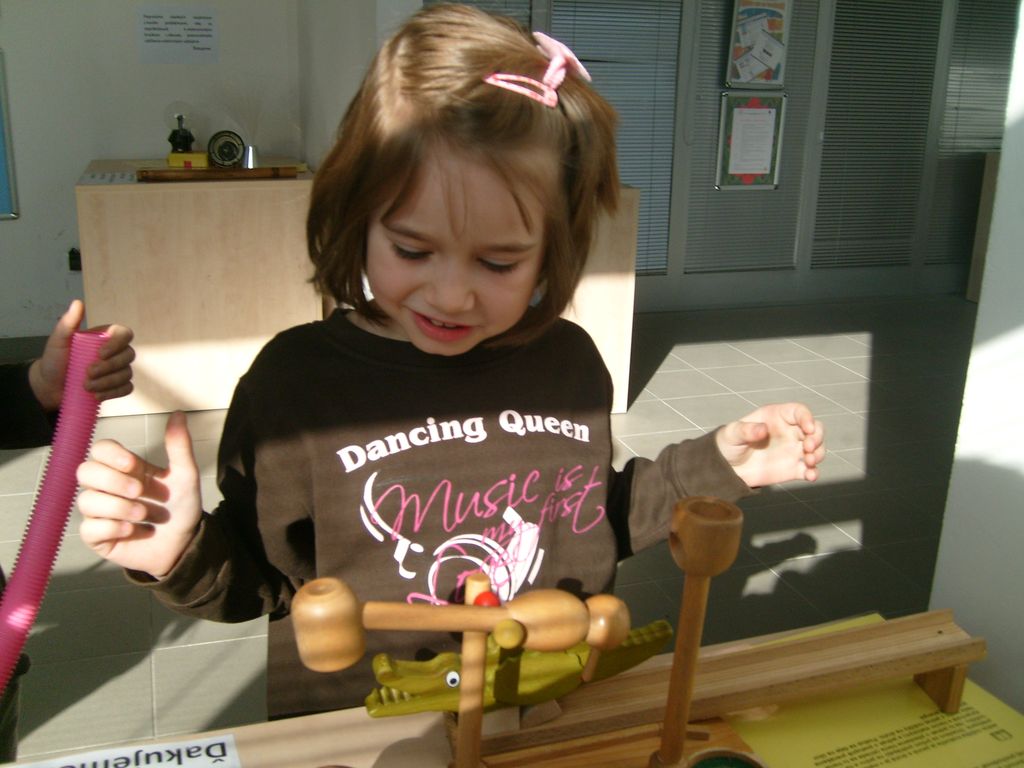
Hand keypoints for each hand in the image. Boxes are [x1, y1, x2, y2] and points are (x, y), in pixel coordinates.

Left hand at [28, 299, 134, 410]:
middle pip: (128, 355)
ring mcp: (118, 370)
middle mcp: (116, 352)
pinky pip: (127, 388)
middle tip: (87, 374)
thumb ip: (68, 323)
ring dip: (108, 382)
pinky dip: (113, 392)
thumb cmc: (55, 360)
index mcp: (105, 337)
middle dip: (109, 367)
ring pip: (127, 374)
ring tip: (87, 387)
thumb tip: (78, 302)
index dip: (117, 344)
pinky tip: (97, 395)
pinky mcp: (117, 386)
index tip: (100, 354)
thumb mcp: (58, 341)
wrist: (49, 385)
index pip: (124, 334)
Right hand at [77, 411, 201, 577]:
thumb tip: (179, 413)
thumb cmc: (181, 507)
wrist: (185, 543)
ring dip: (118, 507)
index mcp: (125, 469)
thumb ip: (179, 446)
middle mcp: (107, 487)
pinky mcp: (98, 536)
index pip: (99, 450)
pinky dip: (113, 527)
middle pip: (84, 471)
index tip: (133, 464)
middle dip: (111, 480)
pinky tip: (133, 530)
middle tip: (139, 492)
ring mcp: (100, 512)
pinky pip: (89, 528)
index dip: (110, 454)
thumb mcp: (185, 476)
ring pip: (86, 501)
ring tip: (144, 515)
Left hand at [715, 402, 824, 487]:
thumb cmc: (729, 443)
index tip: (808, 428)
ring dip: (819, 454)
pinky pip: (809, 469)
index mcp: (777, 417)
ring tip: (809, 462)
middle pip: (815, 429)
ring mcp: (793, 450)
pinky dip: (814, 472)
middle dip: (817, 437)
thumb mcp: (733, 434)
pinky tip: (810, 476)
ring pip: (817, 448)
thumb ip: (746, 430)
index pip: (799, 412)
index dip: (807, 418)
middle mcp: (789, 432)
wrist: (727, 468)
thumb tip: (763, 429)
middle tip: (809, 447)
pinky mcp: (793, 468)